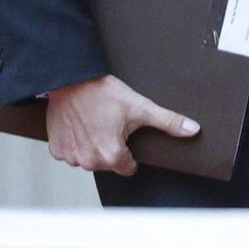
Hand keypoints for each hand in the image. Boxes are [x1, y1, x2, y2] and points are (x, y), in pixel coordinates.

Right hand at [45, 73, 198, 175]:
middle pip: (108, 163)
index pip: (128, 167)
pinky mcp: (56, 149)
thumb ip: (168, 122)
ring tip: (95, 122)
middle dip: (112, 148)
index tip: (126, 134)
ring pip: (89, 159)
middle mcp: (89, 161)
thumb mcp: (140, 106)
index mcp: (110, 155)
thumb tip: (191, 130)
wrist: (71, 79)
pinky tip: (81, 125)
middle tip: (110, 124)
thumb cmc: (102, 92)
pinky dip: (76, 142)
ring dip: (93, 146)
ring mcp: (70, 156)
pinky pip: (71, 153)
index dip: (130, 152)